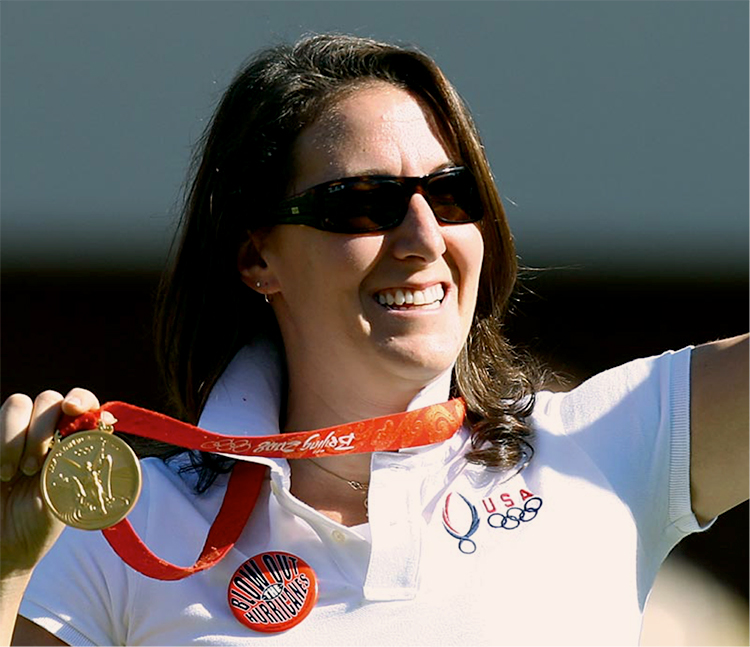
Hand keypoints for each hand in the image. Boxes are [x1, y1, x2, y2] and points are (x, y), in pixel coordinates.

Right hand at [0, 388, 99, 577]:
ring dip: (16, 436)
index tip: (72, 409)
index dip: (80, 399)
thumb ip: (82, 462)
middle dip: (42, 427)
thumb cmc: (40, 522)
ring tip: (14, 473)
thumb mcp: (67, 493)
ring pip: (17, 404)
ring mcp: (14, 433)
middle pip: (48, 399)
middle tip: (33, 467)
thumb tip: (105, 426)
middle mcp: (44, 431)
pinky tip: (0, 473)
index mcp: (70, 440)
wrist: (5, 548)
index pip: (81, 403)